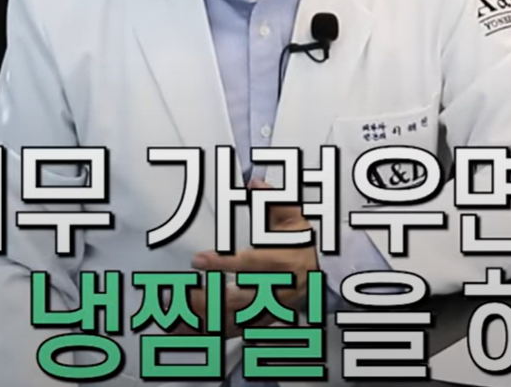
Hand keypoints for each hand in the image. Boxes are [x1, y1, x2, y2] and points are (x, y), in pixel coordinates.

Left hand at [185, 179, 318, 336]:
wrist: (327, 269)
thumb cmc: (304, 241)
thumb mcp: (292, 216)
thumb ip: (272, 200)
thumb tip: (254, 181)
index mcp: (282, 260)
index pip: (248, 263)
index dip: (222, 263)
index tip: (197, 260)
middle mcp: (279, 287)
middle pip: (240, 299)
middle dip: (210, 299)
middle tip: (183, 293)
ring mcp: (274, 306)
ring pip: (239, 318)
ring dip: (211, 317)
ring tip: (184, 310)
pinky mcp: (270, 317)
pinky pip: (242, 327)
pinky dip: (221, 328)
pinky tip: (200, 328)